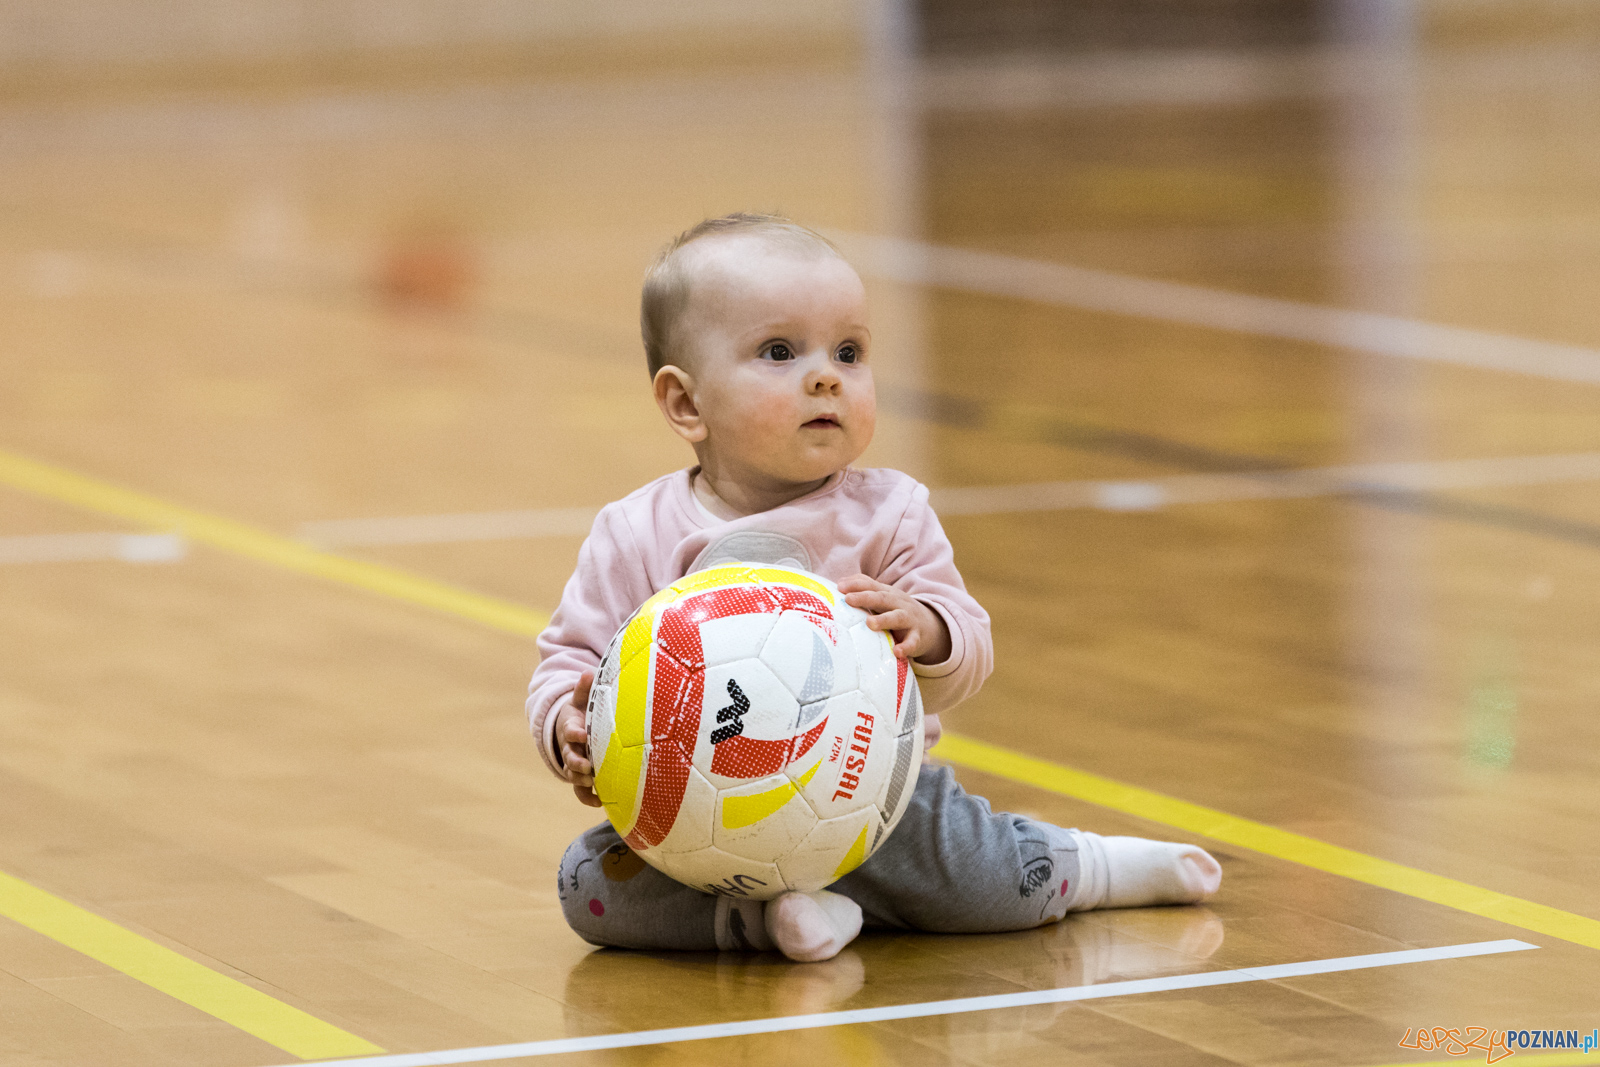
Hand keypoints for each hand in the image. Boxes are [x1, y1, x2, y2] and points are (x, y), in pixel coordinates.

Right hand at [557, 671, 602, 807]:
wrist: (572, 730)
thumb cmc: (582, 713)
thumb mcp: (582, 700)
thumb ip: (584, 689)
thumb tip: (589, 672)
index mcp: (571, 728)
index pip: (570, 730)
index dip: (575, 733)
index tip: (584, 734)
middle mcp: (570, 748)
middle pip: (570, 757)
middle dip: (577, 763)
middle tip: (588, 767)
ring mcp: (574, 763)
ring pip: (573, 775)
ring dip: (581, 780)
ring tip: (593, 783)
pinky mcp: (580, 776)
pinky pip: (581, 791)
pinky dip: (588, 798)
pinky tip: (600, 803)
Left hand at [837, 575, 951, 663]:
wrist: (930, 625)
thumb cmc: (897, 610)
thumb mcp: (884, 597)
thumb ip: (864, 588)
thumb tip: (840, 583)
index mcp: (888, 593)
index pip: (871, 585)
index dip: (856, 585)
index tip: (839, 587)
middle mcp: (898, 603)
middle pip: (882, 598)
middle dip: (865, 597)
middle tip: (848, 599)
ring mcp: (909, 620)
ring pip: (897, 617)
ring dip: (884, 620)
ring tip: (870, 624)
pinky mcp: (917, 637)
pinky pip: (912, 642)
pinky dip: (906, 647)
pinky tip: (897, 652)